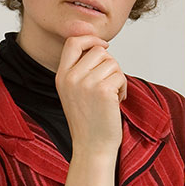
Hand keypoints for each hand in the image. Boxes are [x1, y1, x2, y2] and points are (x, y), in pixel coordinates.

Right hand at [55, 35, 126, 153]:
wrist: (92, 147)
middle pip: (98, 50)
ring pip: (112, 63)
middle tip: (109, 84)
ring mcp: (86, 84)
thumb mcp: (75, 92)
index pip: (73, 42)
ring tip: (112, 95)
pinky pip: (120, 76)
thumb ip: (81, 69)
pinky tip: (117, 102)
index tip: (104, 46)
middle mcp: (71, 78)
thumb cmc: (88, 120)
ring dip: (118, 77)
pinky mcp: (103, 91)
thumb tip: (100, 46)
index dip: (90, 38)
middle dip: (110, 64)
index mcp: (61, 76)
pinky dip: (123, 88)